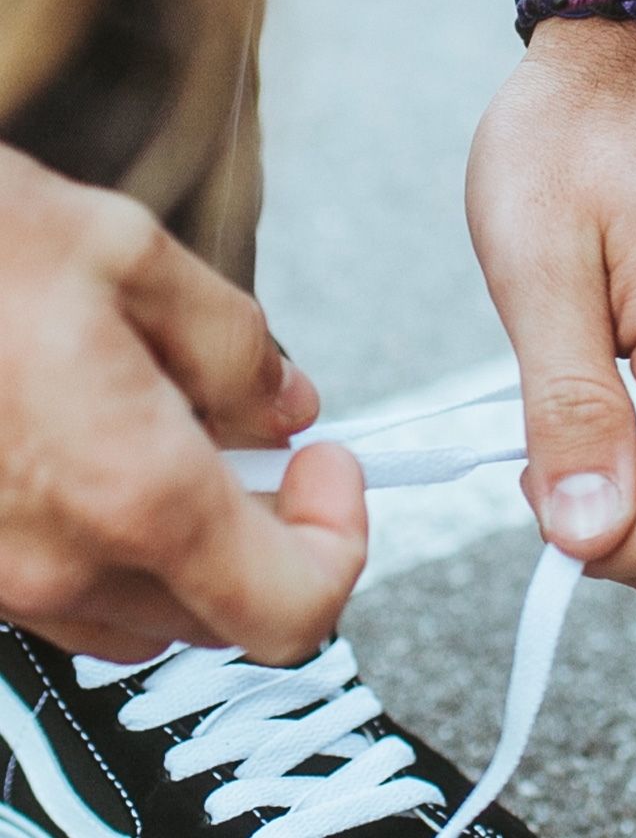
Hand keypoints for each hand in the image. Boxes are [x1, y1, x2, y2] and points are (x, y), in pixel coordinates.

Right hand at [0, 147, 366, 663]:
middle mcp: (60, 564)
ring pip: (149, 611)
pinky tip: (102, 440)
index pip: (293, 608)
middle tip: (268, 442)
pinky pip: (73, 589)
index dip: (340, 542)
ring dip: (196, 541)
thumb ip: (233, 347)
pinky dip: (119, 536)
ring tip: (180, 429)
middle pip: (226, 614)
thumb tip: (287, 409)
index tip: (329, 464)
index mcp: (131, 492)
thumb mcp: (130, 256)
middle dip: (272, 533)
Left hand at [467, 18, 635, 607]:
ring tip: (576, 390)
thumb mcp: (538, 268)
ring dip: (634, 489)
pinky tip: (613, 383)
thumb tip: (587, 539)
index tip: (531, 470)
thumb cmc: (573, 142)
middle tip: (547, 434)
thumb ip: (569, 411)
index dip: (594, 544)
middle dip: (615, 528)